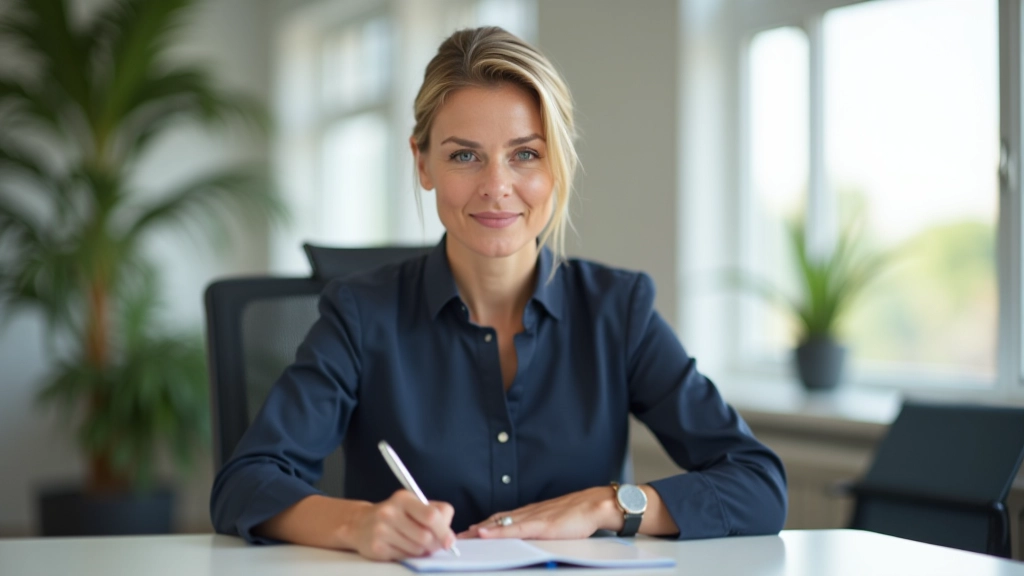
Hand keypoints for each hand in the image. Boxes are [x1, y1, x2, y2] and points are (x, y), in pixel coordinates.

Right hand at [349, 490, 455, 560]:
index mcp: (404, 498)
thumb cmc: (396, 515)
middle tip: (432, 544)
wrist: (360, 523)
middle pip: (425, 537)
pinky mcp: (376, 547)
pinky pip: (404, 557)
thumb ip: (436, 514)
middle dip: (434, 544)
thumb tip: (449, 538)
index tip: (449, 542)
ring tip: (413, 542)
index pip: (431, 516)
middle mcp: (390, 512)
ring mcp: (381, 530)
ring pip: (417, 550)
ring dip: (421, 551)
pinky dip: (408, 555)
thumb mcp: (415, 505)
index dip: (444, 531)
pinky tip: (401, 546)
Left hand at [458, 486, 619, 539]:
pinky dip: (497, 531)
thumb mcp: (554, 523)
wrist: (595, 505)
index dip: (481, 527)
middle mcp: (526, 513)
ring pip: (499, 524)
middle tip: (455, 537)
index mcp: (529, 514)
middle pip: (493, 521)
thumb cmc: (579, 515)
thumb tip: (526, 537)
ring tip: (461, 537)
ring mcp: (532, 518)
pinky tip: (484, 533)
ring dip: (479, 531)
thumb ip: (538, 529)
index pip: (499, 520)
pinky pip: (514, 529)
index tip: (466, 533)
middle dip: (474, 531)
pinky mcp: (541, 525)